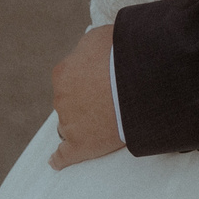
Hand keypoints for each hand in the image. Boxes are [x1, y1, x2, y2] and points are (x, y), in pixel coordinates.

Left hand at [49, 24, 123, 167]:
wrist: (143, 80)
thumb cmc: (124, 54)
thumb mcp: (100, 37)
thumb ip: (88, 48)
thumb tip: (89, 53)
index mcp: (63, 73)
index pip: (69, 80)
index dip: (87, 82)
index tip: (102, 83)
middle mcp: (61, 98)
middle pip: (70, 103)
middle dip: (85, 102)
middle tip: (110, 100)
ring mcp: (70, 123)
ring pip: (70, 126)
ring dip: (83, 124)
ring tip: (107, 123)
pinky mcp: (81, 145)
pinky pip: (64, 156)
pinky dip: (60, 159)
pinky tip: (56, 161)